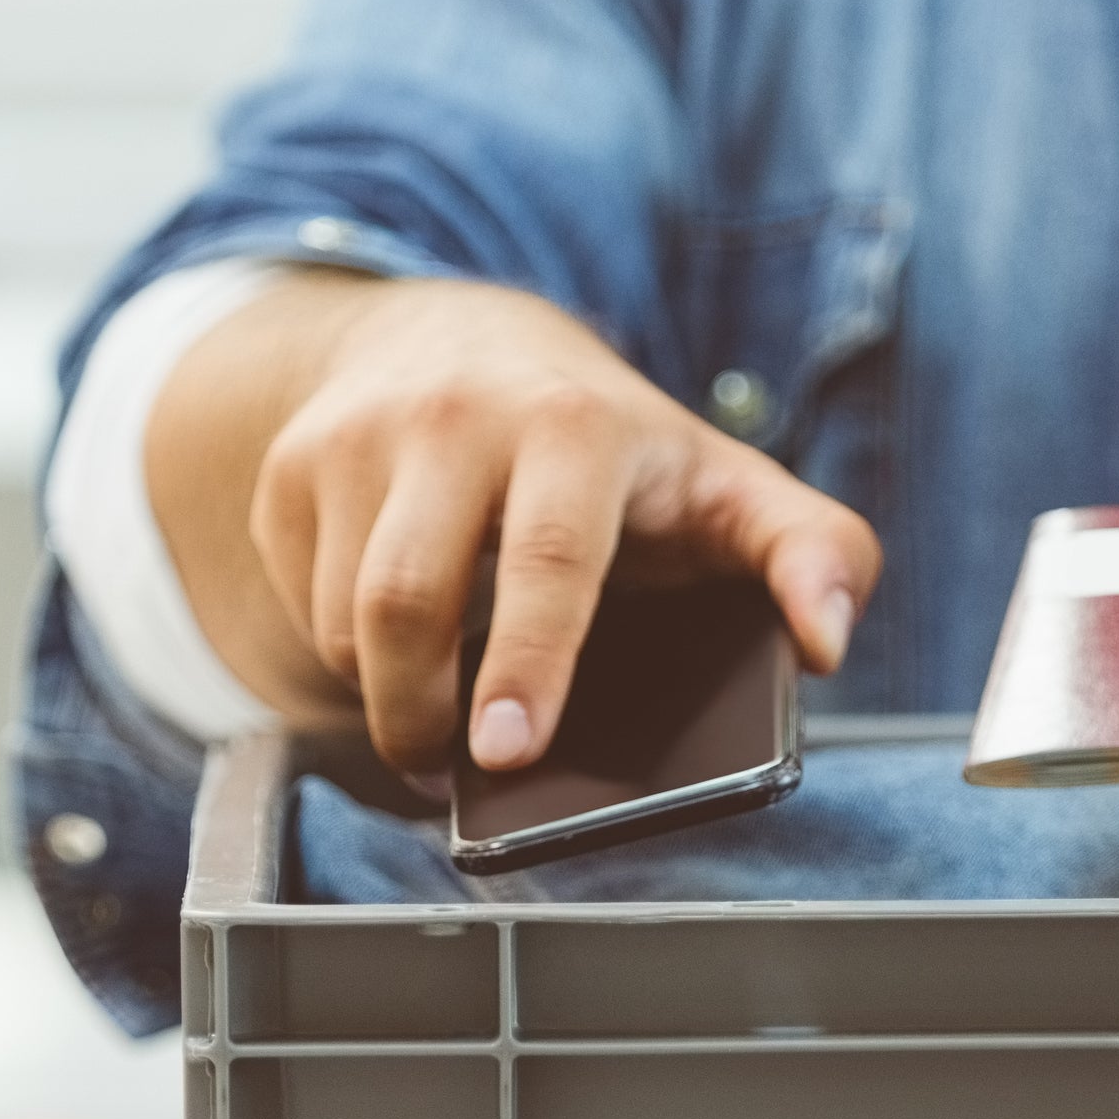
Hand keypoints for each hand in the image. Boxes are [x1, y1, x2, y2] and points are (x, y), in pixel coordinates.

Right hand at [245, 279, 879, 775]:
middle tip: (460, 774)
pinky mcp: (289, 470)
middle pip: (406, 603)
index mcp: (572, 423)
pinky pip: (305, 605)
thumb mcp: (727, 486)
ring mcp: (354, 438)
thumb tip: (829, 639)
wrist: (462, 343)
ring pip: (346, 621)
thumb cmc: (614, 450)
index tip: (508, 753)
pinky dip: (349, 656)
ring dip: (390, 698)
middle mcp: (451, 416)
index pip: (546, 555)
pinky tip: (401, 648)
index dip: (527, 663)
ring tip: (441, 721)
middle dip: (422, 716)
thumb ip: (815, 552)